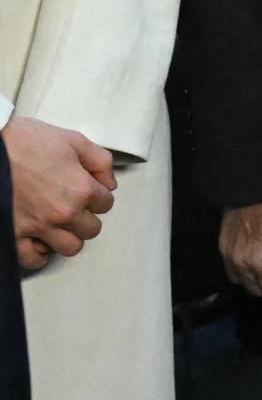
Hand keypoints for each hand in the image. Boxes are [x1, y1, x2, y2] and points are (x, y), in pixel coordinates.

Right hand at [4, 116, 114, 268]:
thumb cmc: (26, 141)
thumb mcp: (73, 140)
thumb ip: (100, 161)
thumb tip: (110, 183)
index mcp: (80, 189)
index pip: (106, 204)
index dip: (99, 195)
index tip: (89, 191)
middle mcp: (62, 213)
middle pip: (91, 229)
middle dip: (87, 217)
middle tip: (75, 206)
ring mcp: (37, 227)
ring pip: (69, 248)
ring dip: (68, 237)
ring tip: (60, 224)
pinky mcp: (13, 234)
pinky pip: (33, 258)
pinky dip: (40, 253)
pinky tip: (40, 241)